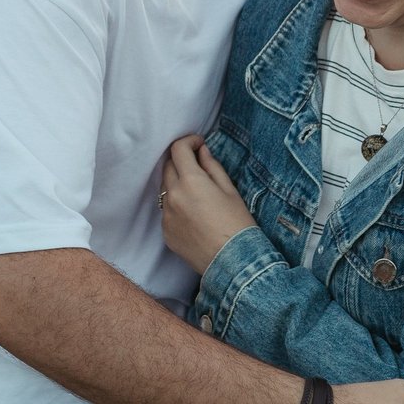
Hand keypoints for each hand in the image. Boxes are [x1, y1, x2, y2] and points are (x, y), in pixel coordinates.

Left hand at [162, 135, 256, 272]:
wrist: (233, 262)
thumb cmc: (237, 224)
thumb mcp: (230, 190)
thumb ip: (212, 167)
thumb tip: (201, 151)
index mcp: (191, 181)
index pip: (178, 150)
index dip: (188, 141)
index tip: (198, 144)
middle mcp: (173, 196)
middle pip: (168, 166)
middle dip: (181, 160)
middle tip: (197, 164)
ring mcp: (166, 215)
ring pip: (165, 188)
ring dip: (177, 182)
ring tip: (197, 192)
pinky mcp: (165, 232)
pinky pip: (167, 210)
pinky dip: (177, 205)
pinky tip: (194, 214)